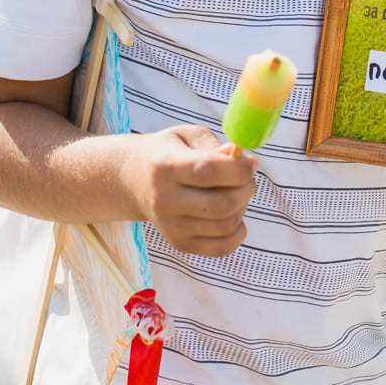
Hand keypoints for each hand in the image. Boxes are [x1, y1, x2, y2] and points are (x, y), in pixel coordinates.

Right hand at [119, 125, 256, 257]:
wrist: (133, 181)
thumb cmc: (169, 153)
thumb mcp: (187, 137)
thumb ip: (215, 146)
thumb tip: (243, 161)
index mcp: (165, 167)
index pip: (208, 172)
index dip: (238, 169)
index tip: (252, 163)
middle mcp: (165, 200)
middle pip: (221, 204)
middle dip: (246, 189)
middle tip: (247, 178)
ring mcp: (171, 226)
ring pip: (225, 225)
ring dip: (243, 207)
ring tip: (235, 192)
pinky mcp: (180, 243)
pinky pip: (221, 247)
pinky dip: (237, 233)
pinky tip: (233, 215)